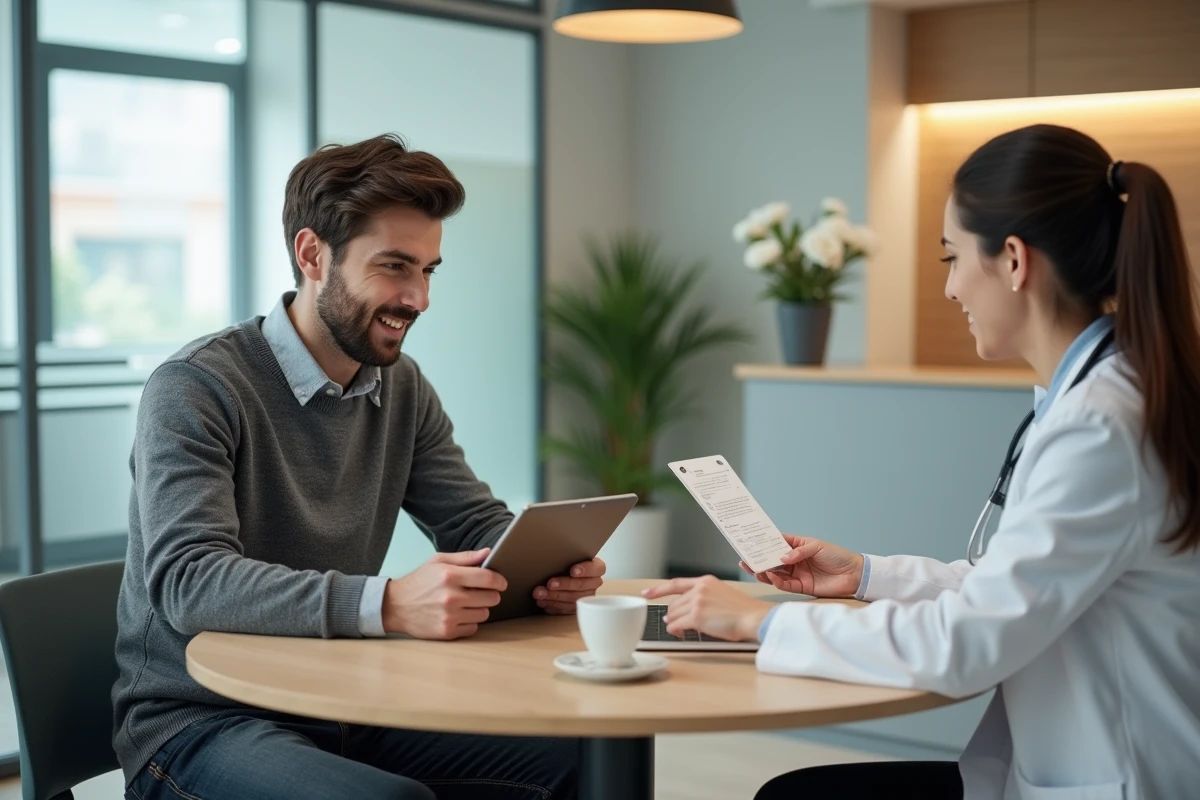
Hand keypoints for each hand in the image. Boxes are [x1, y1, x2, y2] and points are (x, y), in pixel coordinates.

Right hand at [382, 549, 506, 639]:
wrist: (395, 606)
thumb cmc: (419, 582)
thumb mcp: (438, 561)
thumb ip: (465, 557)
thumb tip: (488, 552)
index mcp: (449, 576)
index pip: (488, 578)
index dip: (500, 580)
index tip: (501, 582)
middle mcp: (451, 597)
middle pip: (491, 598)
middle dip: (490, 594)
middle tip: (482, 592)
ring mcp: (449, 616)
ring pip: (484, 614)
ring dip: (480, 608)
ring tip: (467, 603)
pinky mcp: (447, 632)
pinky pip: (473, 628)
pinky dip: (470, 622)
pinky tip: (459, 615)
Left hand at [532, 557, 604, 614]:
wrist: (562, 573)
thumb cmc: (567, 562)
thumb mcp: (570, 556)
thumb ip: (568, 556)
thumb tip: (555, 556)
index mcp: (596, 568)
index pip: (597, 568)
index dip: (585, 570)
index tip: (572, 571)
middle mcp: (594, 583)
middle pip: (581, 585)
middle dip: (564, 585)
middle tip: (550, 584)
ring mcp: (586, 597)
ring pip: (573, 599)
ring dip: (554, 597)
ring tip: (541, 594)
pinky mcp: (577, 607)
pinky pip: (566, 609)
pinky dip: (553, 605)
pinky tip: (543, 602)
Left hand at [641, 575, 771, 641]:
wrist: (753, 618)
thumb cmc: (743, 611)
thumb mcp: (722, 595)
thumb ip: (703, 597)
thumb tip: (681, 611)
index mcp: (706, 581)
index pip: (675, 583)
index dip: (658, 589)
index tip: (646, 593)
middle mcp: (699, 589)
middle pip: (674, 603)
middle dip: (673, 614)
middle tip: (674, 623)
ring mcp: (697, 602)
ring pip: (673, 614)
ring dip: (674, 624)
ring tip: (680, 630)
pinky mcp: (697, 616)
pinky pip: (677, 625)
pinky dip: (675, 631)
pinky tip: (679, 634)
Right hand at [739, 535, 862, 597]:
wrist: (854, 574)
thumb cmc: (837, 556)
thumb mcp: (818, 547)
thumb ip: (799, 552)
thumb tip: (782, 558)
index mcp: (797, 547)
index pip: (778, 544)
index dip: (765, 543)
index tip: (751, 542)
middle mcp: (794, 561)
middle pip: (772, 560)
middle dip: (759, 560)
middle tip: (746, 559)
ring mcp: (797, 574)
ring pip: (775, 574)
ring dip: (764, 572)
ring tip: (754, 569)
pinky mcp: (801, 587)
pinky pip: (785, 585)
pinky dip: (777, 582)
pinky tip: (772, 577)